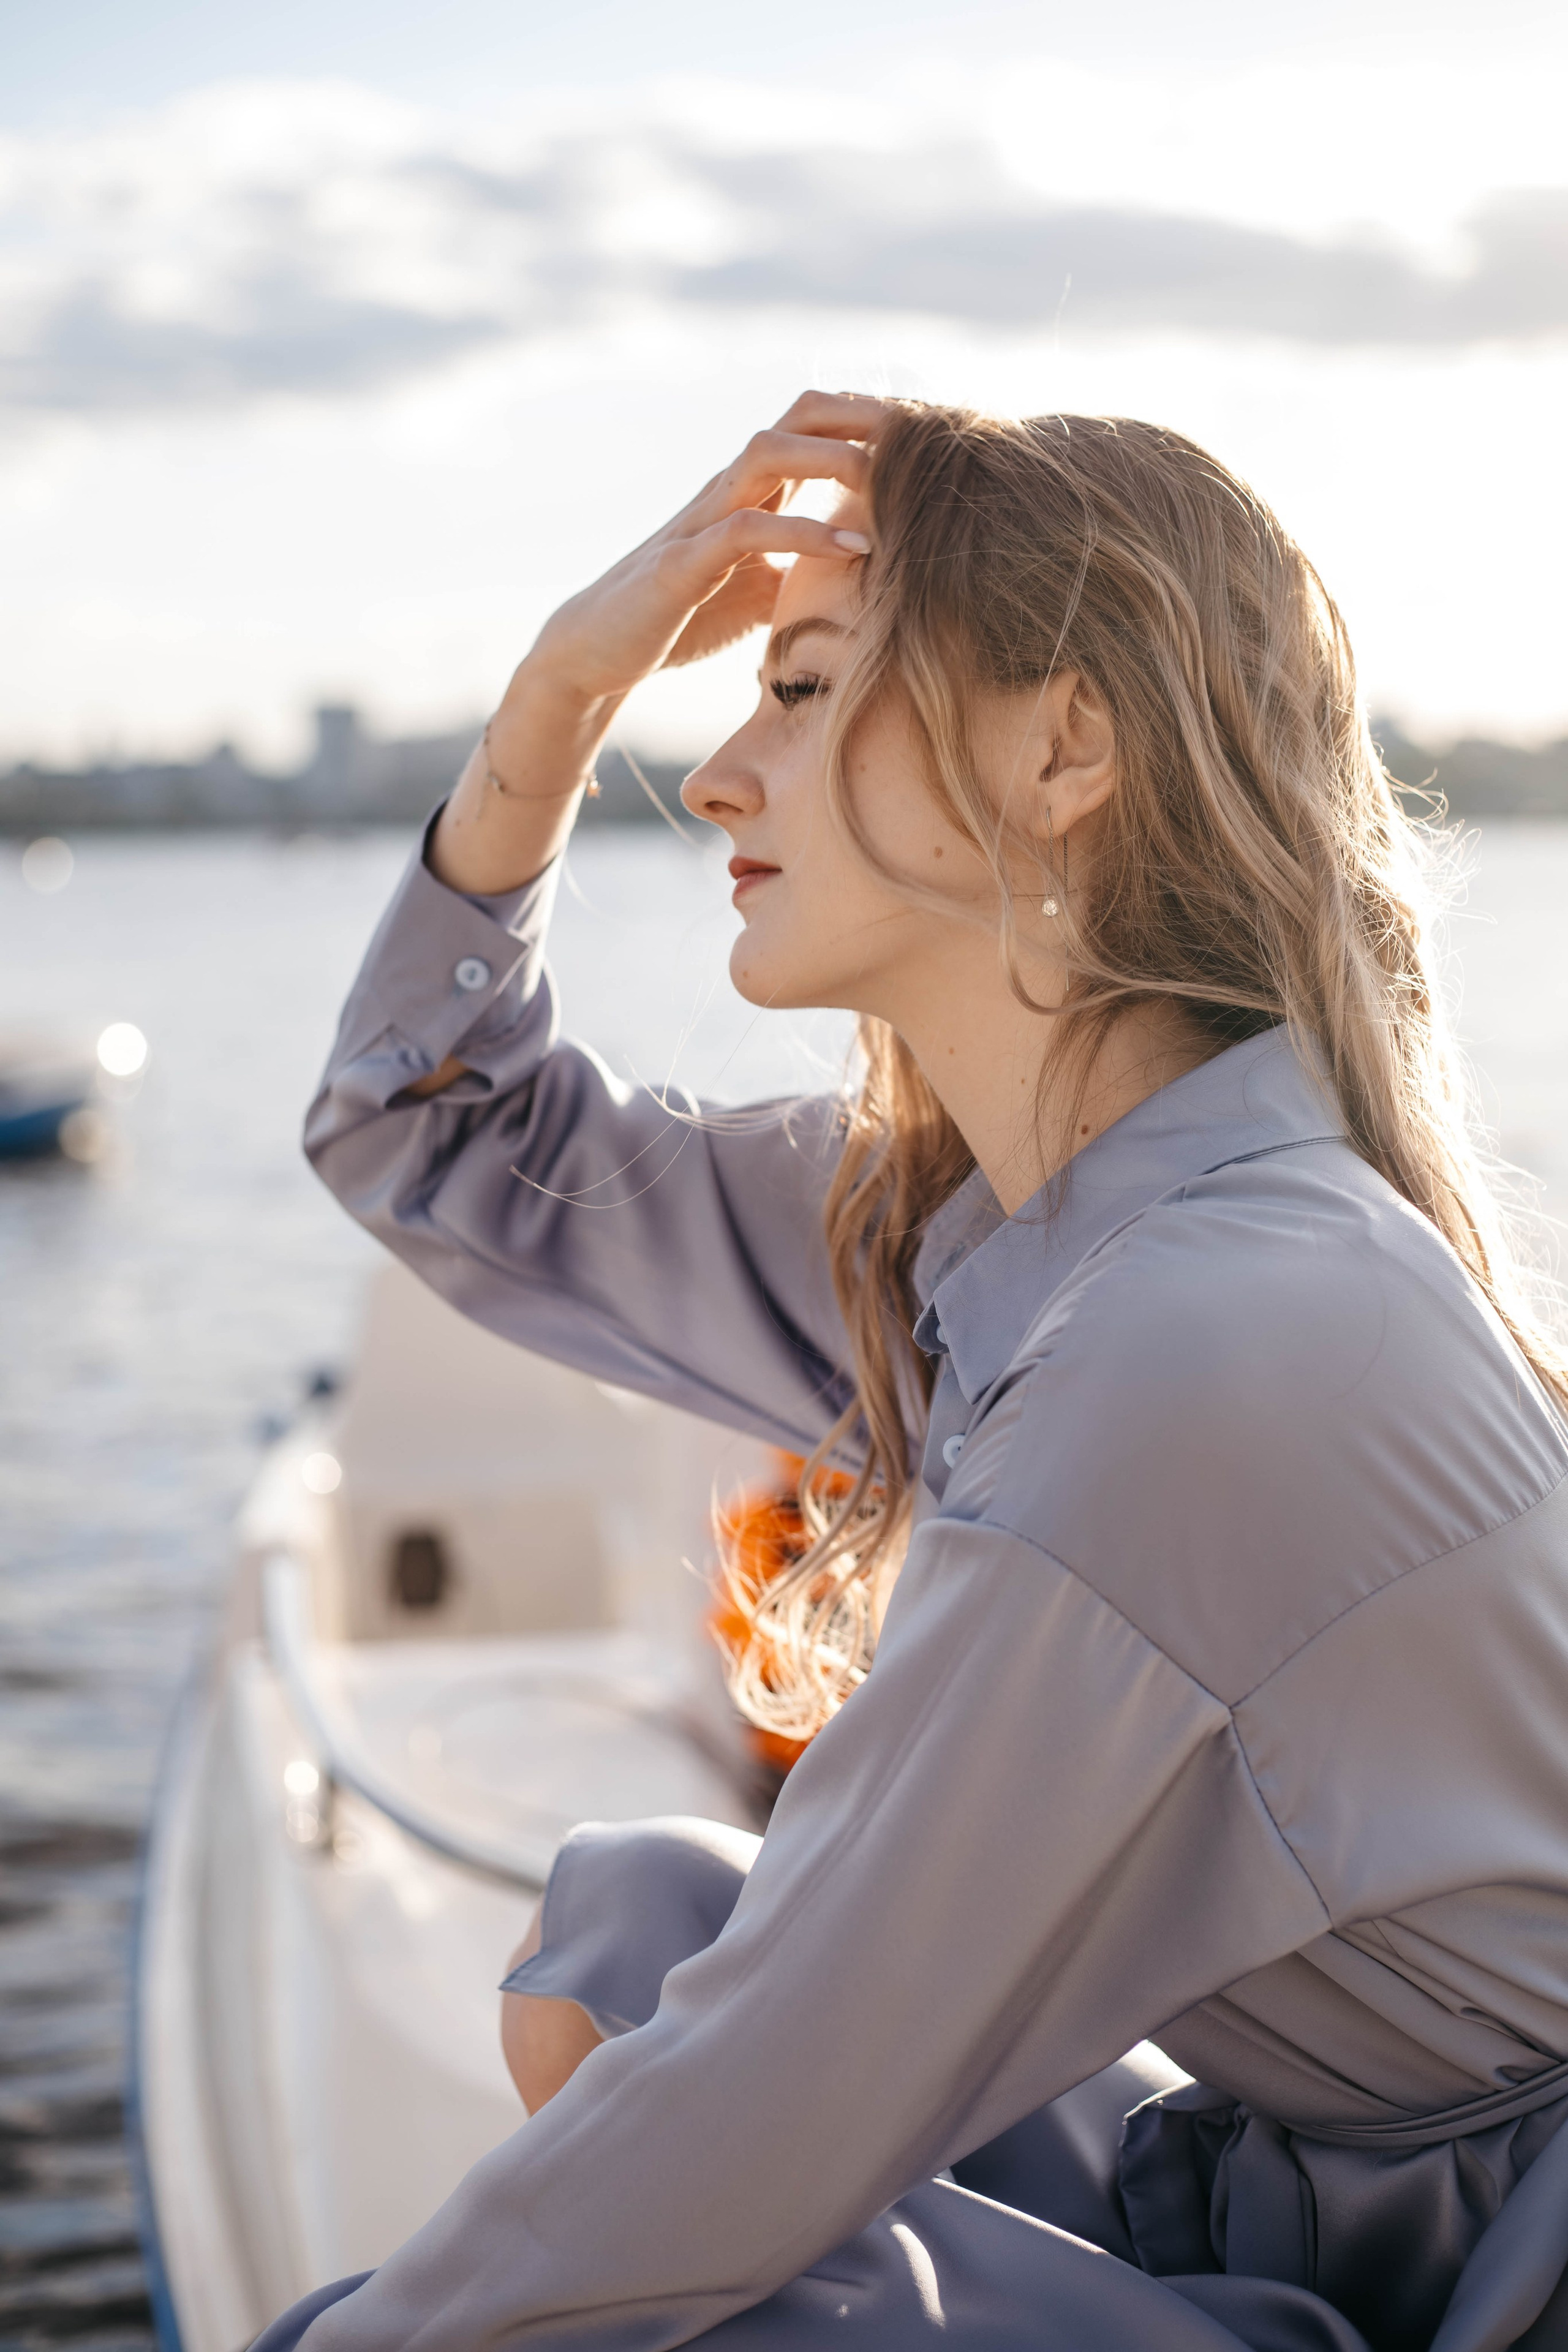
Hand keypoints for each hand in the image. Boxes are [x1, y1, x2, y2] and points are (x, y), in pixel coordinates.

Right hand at [430, 390, 886, 899]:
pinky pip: (747, 528)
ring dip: (835, 458)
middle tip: (924, 436)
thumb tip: (872, 574)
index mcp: (750, 491)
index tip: (930, 436)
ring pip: (768, 454)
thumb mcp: (762, 588)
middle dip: (862, 416)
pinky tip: (854, 546)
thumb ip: (805, 568)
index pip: (815, 426)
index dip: (871, 420)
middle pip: (798, 415)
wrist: (600, 652)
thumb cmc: (683, 617)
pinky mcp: (683, 562)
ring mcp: (702, 520)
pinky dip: (805, 531)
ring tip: (892, 478)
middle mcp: (727, 490)